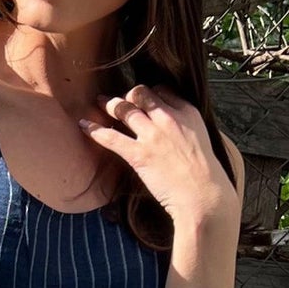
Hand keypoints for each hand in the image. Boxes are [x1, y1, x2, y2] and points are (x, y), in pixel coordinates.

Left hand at [78, 84, 239, 239]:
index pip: (162, 90)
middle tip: (120, 100)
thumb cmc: (205, 176)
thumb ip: (185, 130)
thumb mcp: (200, 140)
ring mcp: (152, 135)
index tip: (142, 98)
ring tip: (100, 102)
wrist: (204, 197)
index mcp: (187, 113)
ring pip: (124, 109)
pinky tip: (83, 125)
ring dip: (110, 104)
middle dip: (128, 95)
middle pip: (141, 94)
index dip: (149, 93)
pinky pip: (110, 137)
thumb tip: (174, 131)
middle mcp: (168, 118)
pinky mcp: (138, 154)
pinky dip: (94, 130)